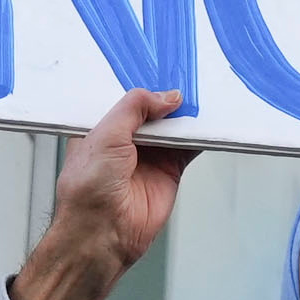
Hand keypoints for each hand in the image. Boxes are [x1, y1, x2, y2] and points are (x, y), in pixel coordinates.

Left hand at [9, 88, 192, 299]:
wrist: (103, 234)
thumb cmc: (89, 190)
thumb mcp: (106, 135)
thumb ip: (134, 108)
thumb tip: (167, 97)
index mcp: (101, 127)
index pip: (124, 98)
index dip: (142, 84)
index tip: (161, 64)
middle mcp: (126, 139)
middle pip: (153, 110)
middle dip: (168, 96)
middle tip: (188, 73)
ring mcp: (149, 155)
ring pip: (174, 127)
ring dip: (187, 115)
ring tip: (202, 93)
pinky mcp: (170, 171)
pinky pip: (189, 148)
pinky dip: (201, 136)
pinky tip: (209, 122)